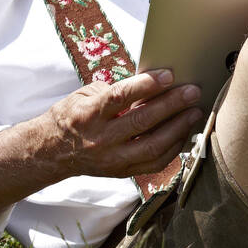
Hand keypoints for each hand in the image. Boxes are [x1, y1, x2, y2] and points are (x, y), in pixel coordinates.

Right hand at [41, 69, 202, 178]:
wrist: (52, 151)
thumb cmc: (73, 116)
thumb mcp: (85, 95)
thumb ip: (115, 91)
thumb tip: (151, 83)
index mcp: (89, 114)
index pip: (121, 96)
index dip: (147, 85)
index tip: (169, 75)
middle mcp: (101, 138)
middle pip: (142, 121)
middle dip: (172, 104)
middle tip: (192, 92)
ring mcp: (113, 159)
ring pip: (152, 146)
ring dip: (178, 128)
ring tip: (194, 112)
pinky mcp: (122, 172)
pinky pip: (155, 163)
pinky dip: (173, 148)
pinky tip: (183, 133)